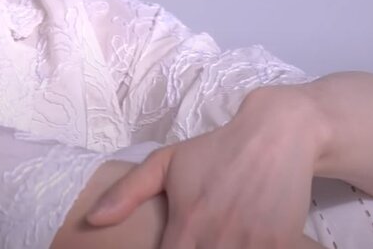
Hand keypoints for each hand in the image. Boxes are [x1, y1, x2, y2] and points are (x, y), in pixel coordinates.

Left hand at [87, 86, 327, 247]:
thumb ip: (127, 192)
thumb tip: (92, 220)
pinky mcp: (279, 245)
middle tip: (197, 239)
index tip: (172, 246)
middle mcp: (217, 238)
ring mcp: (251, 244)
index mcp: (186, 224)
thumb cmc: (216, 150)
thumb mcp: (166, 162)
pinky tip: (243, 239)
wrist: (276, 135)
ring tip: (218, 238)